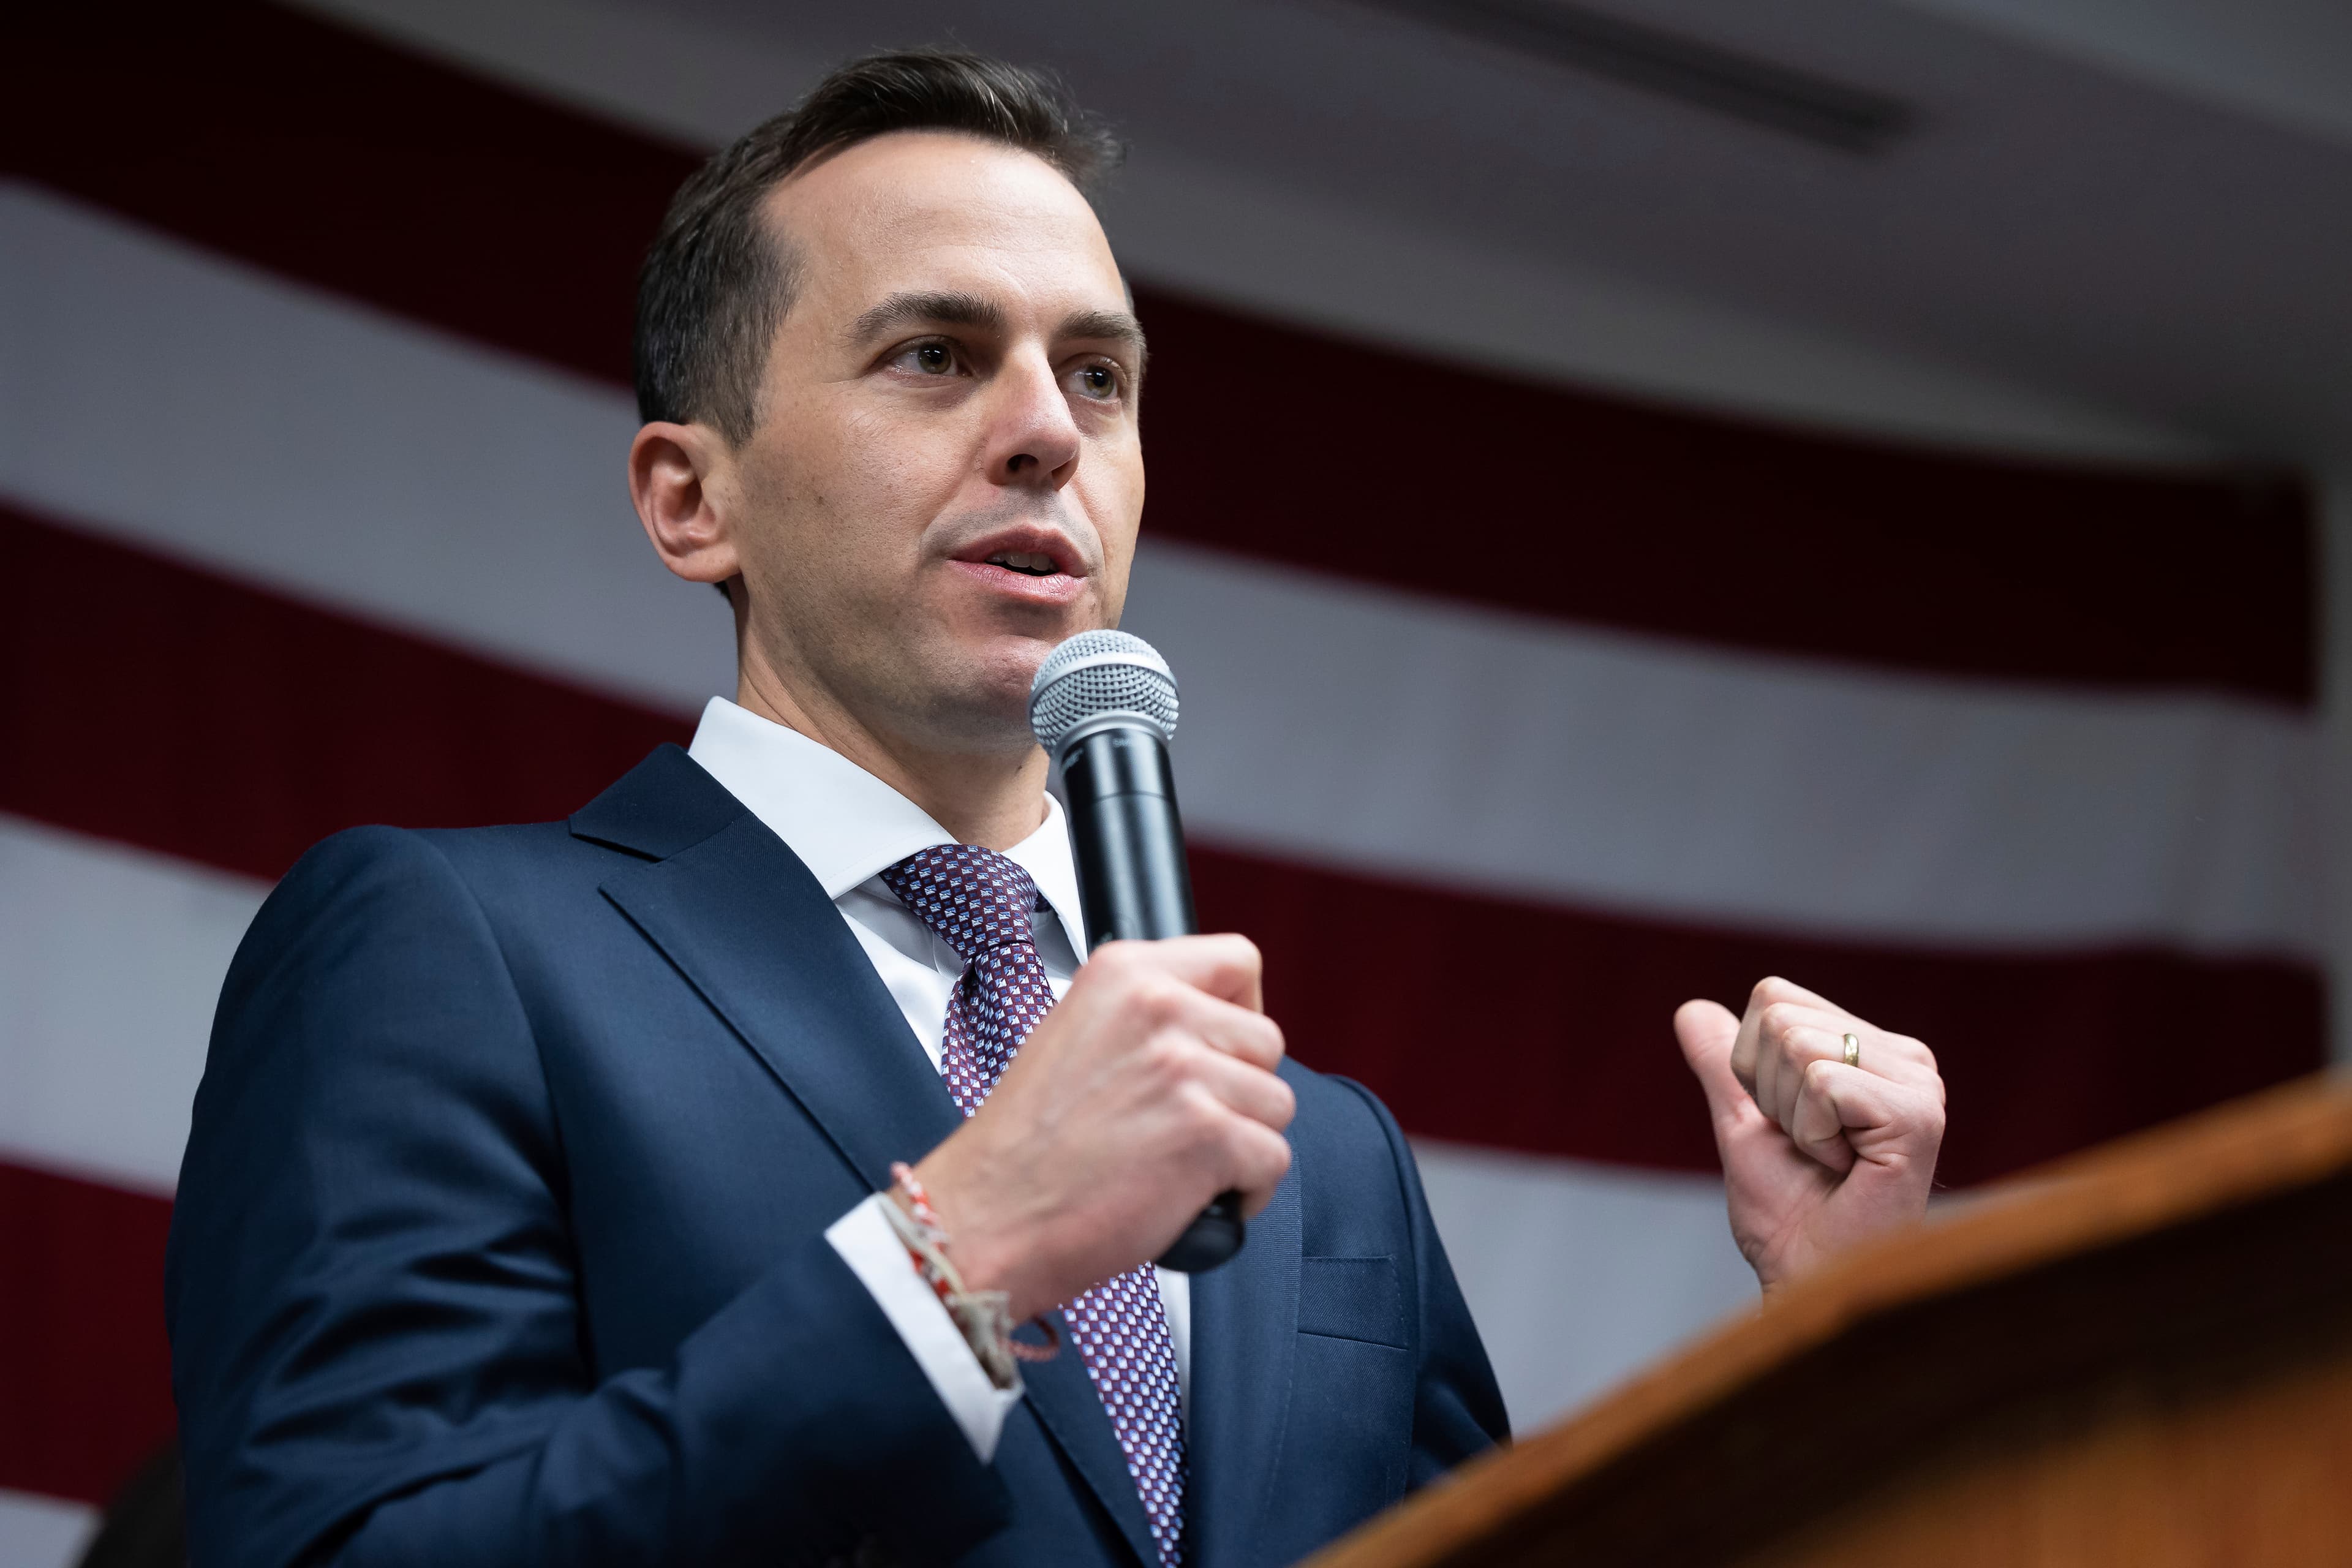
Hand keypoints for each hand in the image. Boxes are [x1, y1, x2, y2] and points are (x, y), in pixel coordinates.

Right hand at [913, 935, 1295, 1319]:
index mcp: (1124, 973)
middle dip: (1240, 1089)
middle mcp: (1159, 1009)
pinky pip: (1273, 1159)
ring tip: (1184, 1164)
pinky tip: (1197, 1199)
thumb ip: (1143, 1015)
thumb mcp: (1073, 1033)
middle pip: (1265, 1040)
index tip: (1224, 1047)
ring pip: (1276, 1103)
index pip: (1235, 960)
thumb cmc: (1023, 1145)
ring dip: (1243, 1142)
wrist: (987, 1216)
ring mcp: (1185, 1071)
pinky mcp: (1208, 1136)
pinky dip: (1248, 1191)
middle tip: (1187, 1124)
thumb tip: (1208, 1025)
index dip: (1242, 1009)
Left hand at [1675, 976, 1944, 1292]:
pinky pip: (1821, 1085)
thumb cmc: (1788, 1217)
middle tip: (1812, 1150)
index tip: (1791, 1126)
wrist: (1809, 1279)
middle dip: (1769, 1093)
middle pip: (1779, 1017)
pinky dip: (1812, 1136)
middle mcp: (1906, 1057)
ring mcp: (1920, 1083)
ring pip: (1797, 1045)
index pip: (1772, 996)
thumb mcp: (1744, 1125)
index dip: (1751, 1067)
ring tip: (1832, 1161)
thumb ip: (1723, 1065)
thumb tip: (1691, 1009)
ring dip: (1791, 1119)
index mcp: (1872, 1049)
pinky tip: (1847, 1171)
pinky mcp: (1919, 1114)